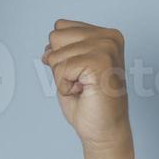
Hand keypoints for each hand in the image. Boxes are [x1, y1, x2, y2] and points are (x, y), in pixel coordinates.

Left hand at [41, 18, 134, 158]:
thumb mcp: (69, 67)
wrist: (103, 130)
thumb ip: (60, 49)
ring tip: (83, 87)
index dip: (60, 54)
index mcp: (105, 34)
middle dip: (60, 64)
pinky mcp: (100, 62)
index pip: (60, 27)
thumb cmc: (89, 102)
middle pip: (55, 37)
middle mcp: (109, 37)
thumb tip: (49, 46)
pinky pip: (60, 69)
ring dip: (63, 77)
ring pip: (56, 54)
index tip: (79, 72)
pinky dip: (65, 86)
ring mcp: (106, 48)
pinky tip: (83, 92)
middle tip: (81, 81)